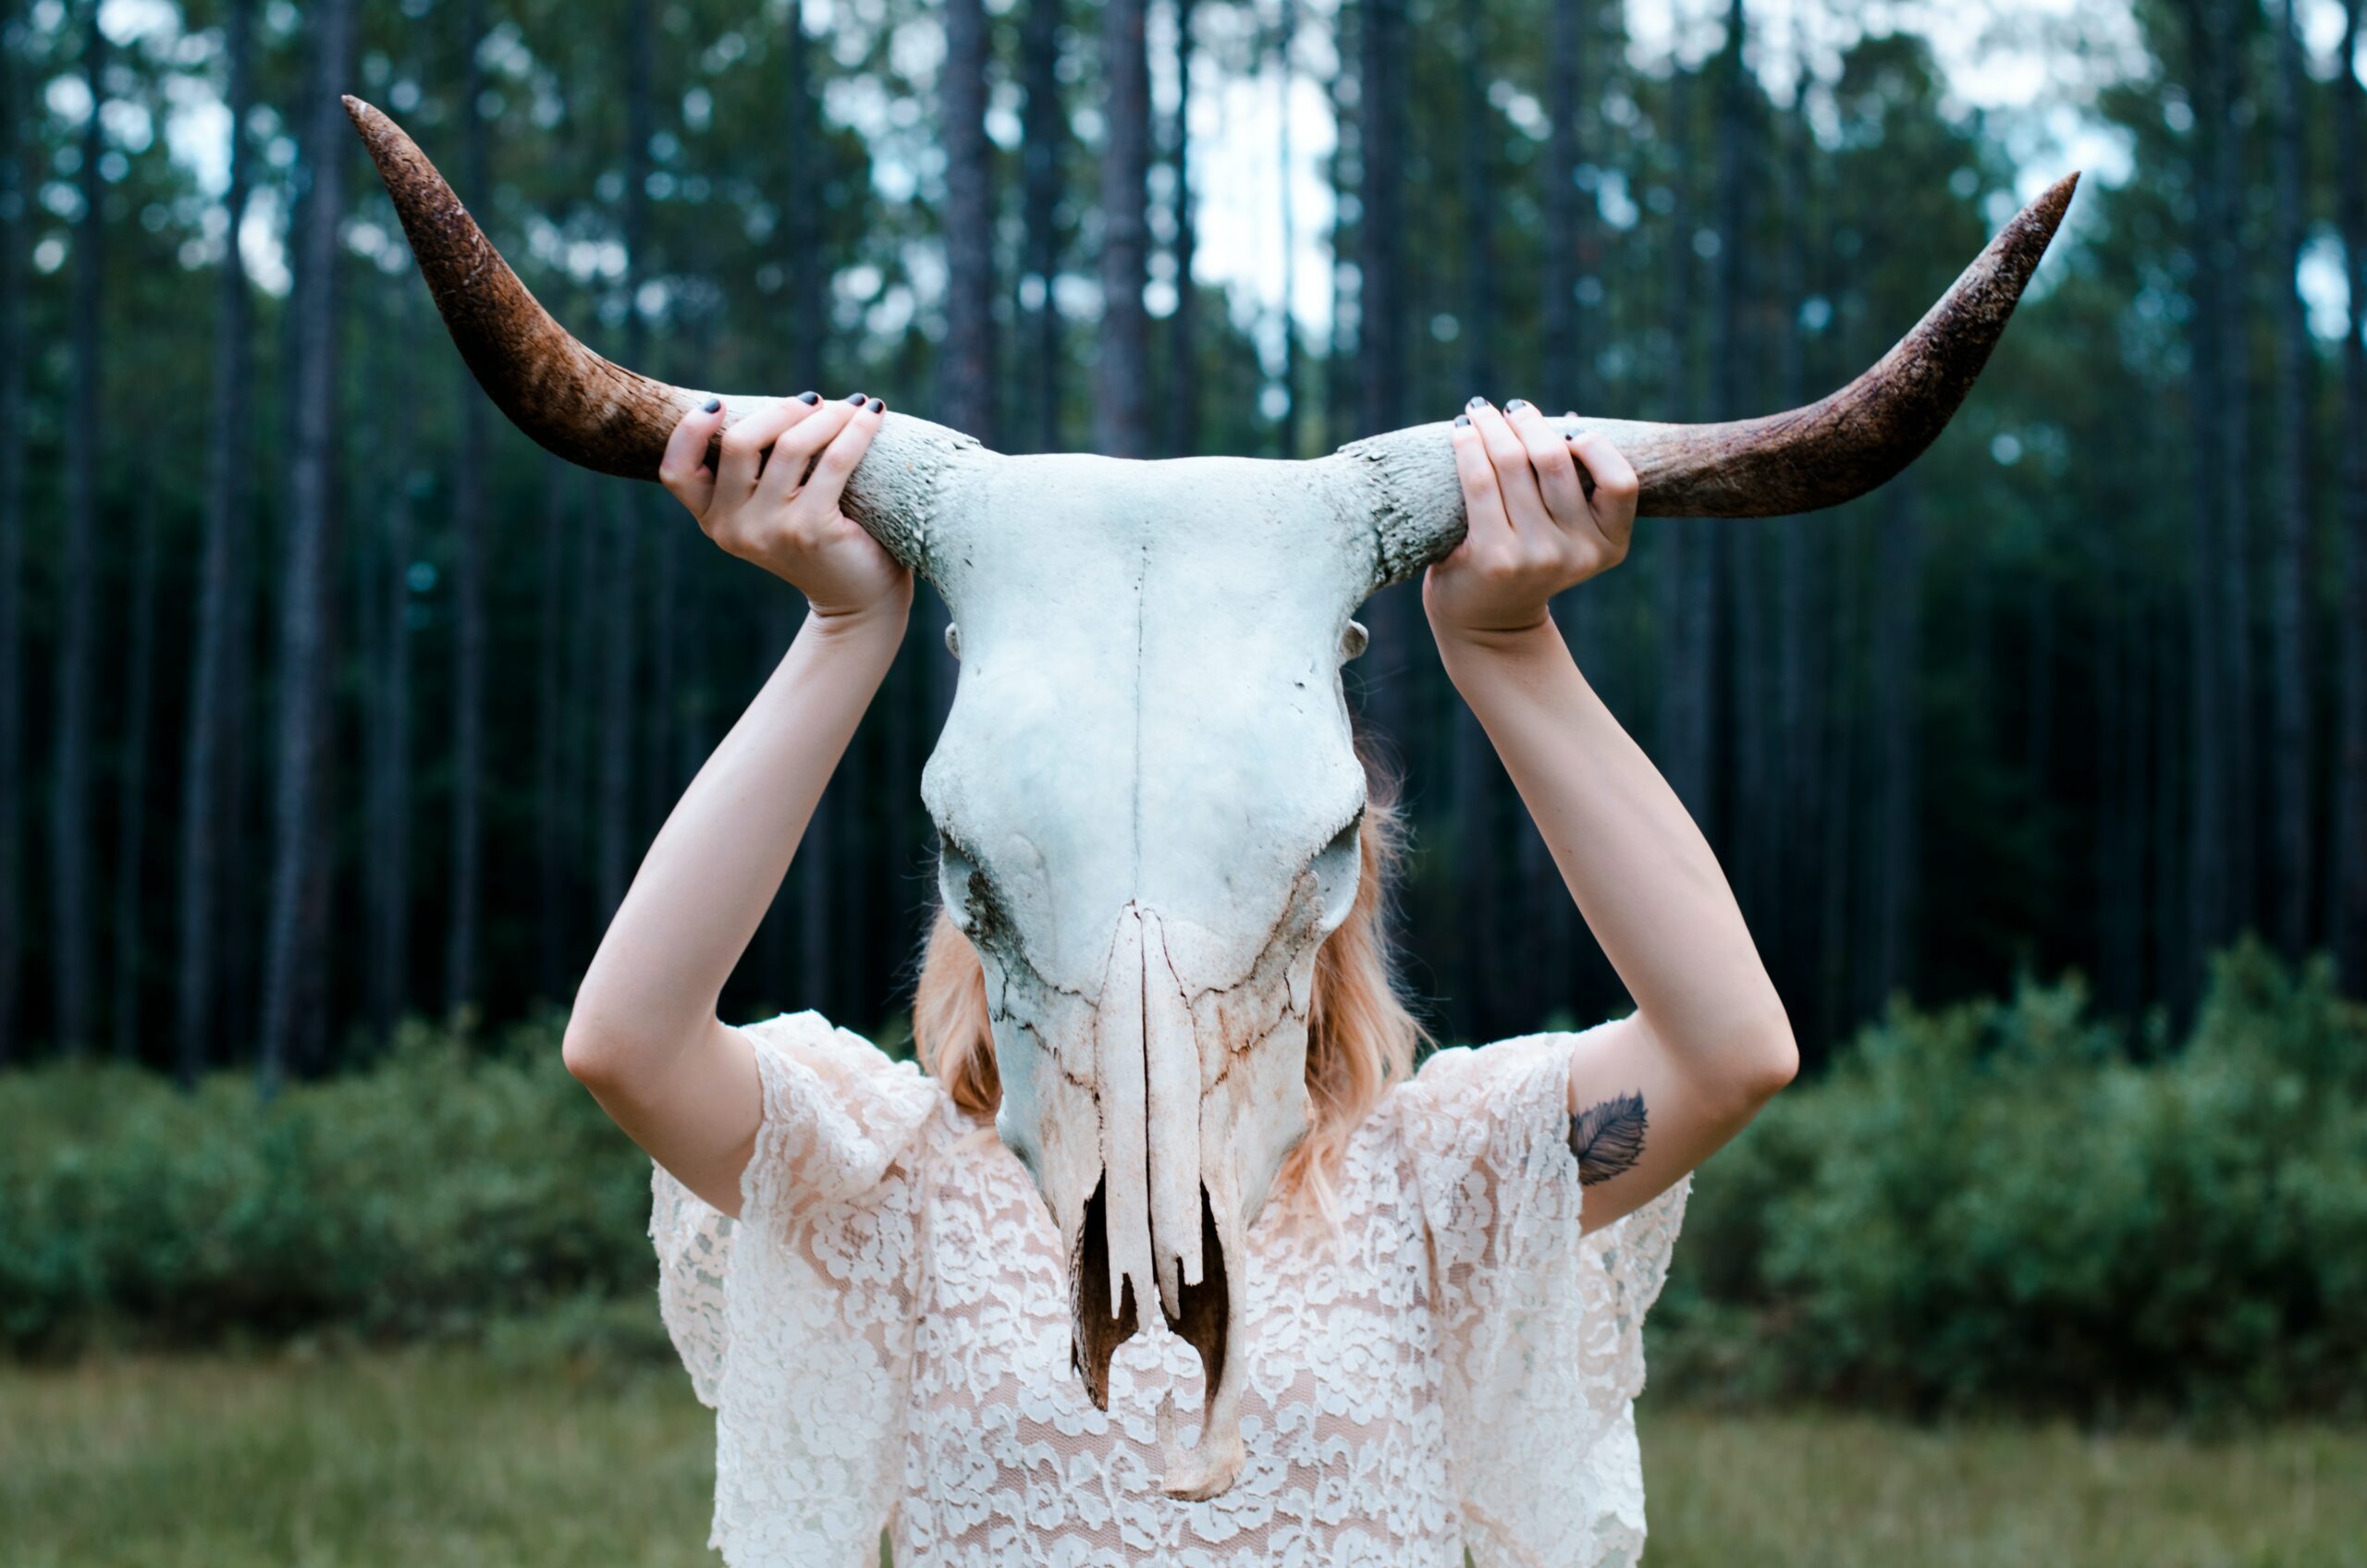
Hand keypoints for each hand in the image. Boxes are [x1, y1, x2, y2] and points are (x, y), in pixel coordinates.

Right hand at [658, 391, 911, 623]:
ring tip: (853, 406)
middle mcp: (732, 528)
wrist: (858, 601)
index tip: (717, 404)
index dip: (689, 432)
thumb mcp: (773, 509)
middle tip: (814, 401)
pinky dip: (857, 431)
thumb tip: (784, 401)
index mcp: (714, 520)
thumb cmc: (819, 540)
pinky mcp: (812, 530)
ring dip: (827, 416)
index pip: (677, 471)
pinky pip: (834, 461)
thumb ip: (758, 471)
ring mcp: (770, 531)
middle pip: (740, 443)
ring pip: (790, 446)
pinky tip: (873, 414)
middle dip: (781, 410)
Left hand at [1422, 398, 1638, 640]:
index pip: (1621, 481)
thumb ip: (1571, 487)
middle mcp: (1578, 553)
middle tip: (1511, 409)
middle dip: (1529, 423)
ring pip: (1514, 465)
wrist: (1488, 620)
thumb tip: (1554, 416)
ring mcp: (1538, 557)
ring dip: (1492, 427)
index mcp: (1610, 544)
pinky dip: (1469, 448)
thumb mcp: (1566, 530)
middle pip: (1555, 461)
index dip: (1595, 445)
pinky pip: (1480, 483)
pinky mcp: (1496, 558)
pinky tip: (1462, 432)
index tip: (1568, 430)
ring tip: (1480, 412)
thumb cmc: (1526, 557)